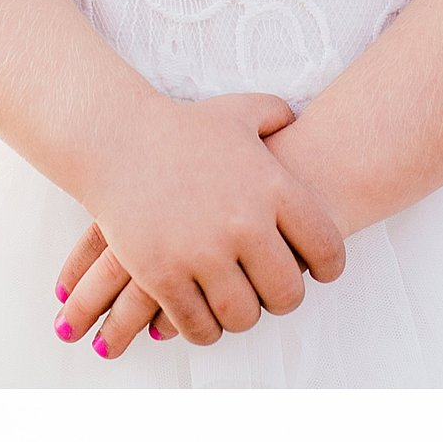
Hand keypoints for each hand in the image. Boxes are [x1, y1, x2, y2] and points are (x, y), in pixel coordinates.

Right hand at [55, 95, 344, 360]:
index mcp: (272, 188)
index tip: (320, 274)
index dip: (329, 268)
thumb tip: (294, 119)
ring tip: (235, 307)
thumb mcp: (236, 113)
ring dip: (242, 316)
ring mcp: (201, 252)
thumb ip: (273, 113)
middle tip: (272, 296)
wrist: (114, 139)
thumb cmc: (179, 128)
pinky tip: (202, 317)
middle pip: (287, 292)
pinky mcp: (161, 274)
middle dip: (283, 299)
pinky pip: (197, 324)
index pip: (326, 247)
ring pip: (242, 315)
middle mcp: (243, 223)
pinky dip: (203, 328)